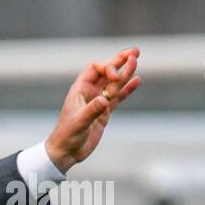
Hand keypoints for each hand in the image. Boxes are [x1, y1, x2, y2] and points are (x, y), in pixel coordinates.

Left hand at [45, 47, 140, 171]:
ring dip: (125, 73)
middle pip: (106, 72)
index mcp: (79, 90)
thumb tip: (103, 100)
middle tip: (135, 52)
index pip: (95, 69)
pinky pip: (118, 97)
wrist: (67, 152)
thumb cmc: (67, 136)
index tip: (116, 77)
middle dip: (119, 61)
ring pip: (114, 83)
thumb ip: (91, 111)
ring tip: (137, 61)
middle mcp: (89, 93)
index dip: (107, 67)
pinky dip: (127, 89)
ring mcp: (98, 102)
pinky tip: (137, 81)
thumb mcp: (78, 123)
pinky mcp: (104, 112)